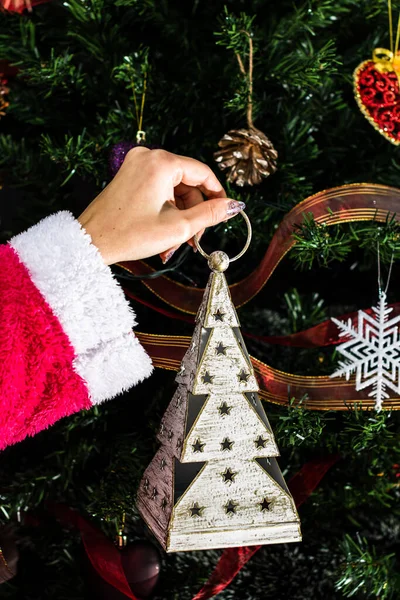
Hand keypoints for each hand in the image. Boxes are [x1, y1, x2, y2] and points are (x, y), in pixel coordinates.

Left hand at [77, 147, 244, 265]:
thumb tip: (235, 206)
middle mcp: (148, 157)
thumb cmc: (130, 235)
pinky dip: (165, 210)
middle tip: (194, 240)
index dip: (217, 196)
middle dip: (193, 213)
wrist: (91, 242)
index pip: (203, 173)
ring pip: (173, 189)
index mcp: (162, 163)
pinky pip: (158, 189)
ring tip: (176, 244)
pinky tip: (164, 234)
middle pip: (188, 183)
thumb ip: (211, 213)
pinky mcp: (129, 176)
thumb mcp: (178, 227)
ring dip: (179, 216)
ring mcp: (136, 165)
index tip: (224, 214)